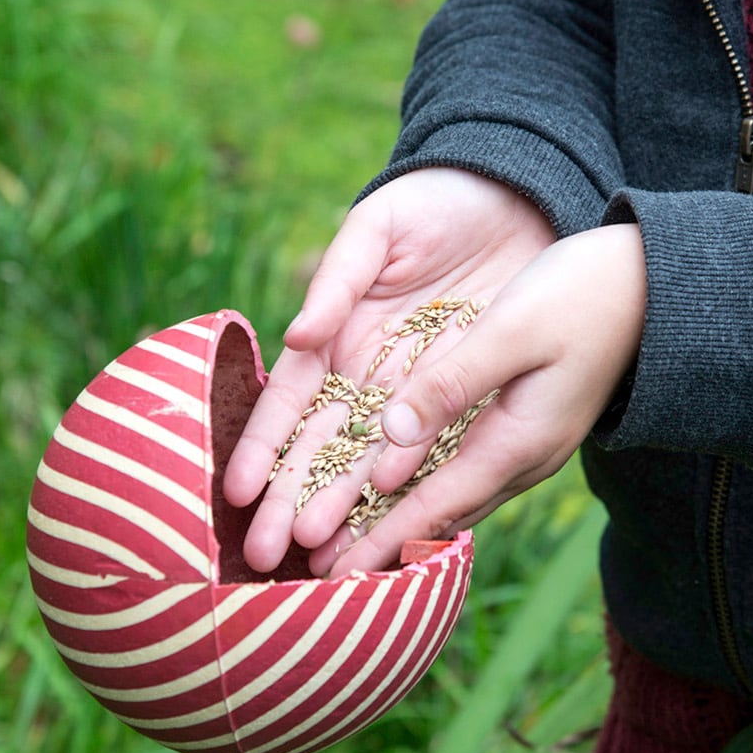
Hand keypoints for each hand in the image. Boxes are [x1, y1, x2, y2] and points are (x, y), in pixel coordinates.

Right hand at [222, 168, 555, 572]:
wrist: (515, 194)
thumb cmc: (433, 202)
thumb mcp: (377, 230)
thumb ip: (337, 280)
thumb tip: (296, 337)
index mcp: (334, 335)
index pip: (288, 402)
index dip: (261, 446)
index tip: (237, 489)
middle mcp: (366, 375)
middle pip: (320, 448)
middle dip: (290, 500)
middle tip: (262, 552)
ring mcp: (415, 392)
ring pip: (371, 464)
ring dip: (343, 512)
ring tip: (317, 559)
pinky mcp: (464, 399)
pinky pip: (436, 455)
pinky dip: (412, 496)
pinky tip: (393, 535)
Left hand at [316, 222, 645, 575]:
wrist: (660, 288)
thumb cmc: (584, 296)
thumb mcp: (510, 330)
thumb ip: (449, 383)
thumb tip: (390, 438)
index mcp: (517, 441)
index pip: (435, 506)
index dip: (380, 540)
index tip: (333, 573)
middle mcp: (523, 459)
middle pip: (441, 516)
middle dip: (382, 546)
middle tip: (323, 576)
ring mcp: (529, 448)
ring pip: (454, 500)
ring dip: (400, 525)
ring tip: (348, 546)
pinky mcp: (527, 428)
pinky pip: (466, 474)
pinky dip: (425, 493)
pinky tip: (393, 495)